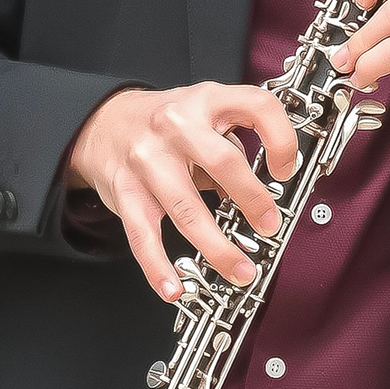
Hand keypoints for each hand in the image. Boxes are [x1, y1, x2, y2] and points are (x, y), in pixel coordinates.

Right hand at [67, 82, 297, 303]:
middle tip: (269, 227)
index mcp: (206, 101)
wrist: (104, 122)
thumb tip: (264, 193)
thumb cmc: (165, 122)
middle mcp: (176, 126)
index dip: (281, 139)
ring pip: (185, 209)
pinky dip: (158, 267)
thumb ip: (234, 144)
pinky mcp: (125, 192)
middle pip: (222, 162)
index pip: (257, 108)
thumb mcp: (205, 113)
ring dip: (217, 248)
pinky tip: (174, 288)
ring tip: (240, 271)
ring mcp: (148, 160)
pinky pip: (143, 235)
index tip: (285, 170)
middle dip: (252, 199)